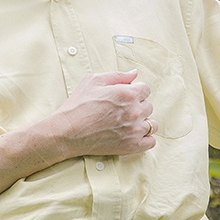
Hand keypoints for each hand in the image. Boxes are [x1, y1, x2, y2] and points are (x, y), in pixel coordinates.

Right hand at [41, 70, 156, 158]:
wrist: (67, 131)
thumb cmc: (78, 105)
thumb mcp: (94, 81)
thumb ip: (118, 75)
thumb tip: (134, 74)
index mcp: (128, 93)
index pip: (146, 89)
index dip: (135, 91)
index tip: (126, 96)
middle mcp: (135, 111)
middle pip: (149, 106)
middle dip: (138, 106)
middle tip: (122, 110)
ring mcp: (134, 130)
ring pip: (152, 124)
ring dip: (143, 122)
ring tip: (128, 123)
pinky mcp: (131, 146)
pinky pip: (150, 142)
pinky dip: (145, 139)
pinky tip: (134, 135)